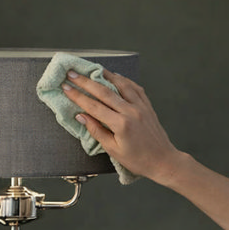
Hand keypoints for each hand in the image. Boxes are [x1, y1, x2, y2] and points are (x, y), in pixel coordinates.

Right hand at [62, 69, 182, 183]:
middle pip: (104, 91)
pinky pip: (134, 87)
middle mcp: (131, 111)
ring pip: (120, 84)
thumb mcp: (113, 150)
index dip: (77, 96)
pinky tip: (116, 76)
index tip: (66, 87)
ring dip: (105, 74)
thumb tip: (81, 117)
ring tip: (92, 69)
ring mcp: (141, 106)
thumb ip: (96, 131)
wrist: (163, 160)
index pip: (94, 106)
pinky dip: (123, 80)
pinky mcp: (147, 105)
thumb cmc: (138, 160)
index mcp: (121, 124)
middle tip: (72, 73)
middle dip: (85, 81)